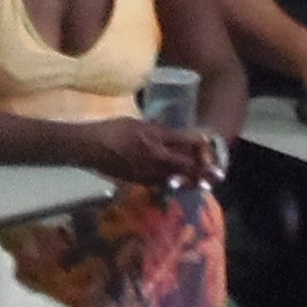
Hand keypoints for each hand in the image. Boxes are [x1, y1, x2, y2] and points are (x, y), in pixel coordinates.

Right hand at [72, 118, 222, 187]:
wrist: (90, 147)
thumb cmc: (112, 129)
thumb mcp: (137, 122)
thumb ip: (156, 129)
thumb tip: (171, 133)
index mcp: (155, 138)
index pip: (184, 142)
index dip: (200, 146)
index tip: (211, 148)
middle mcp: (155, 157)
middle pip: (185, 166)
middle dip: (202, 170)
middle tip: (216, 175)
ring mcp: (147, 172)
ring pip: (175, 179)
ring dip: (190, 180)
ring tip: (203, 182)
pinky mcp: (139, 181)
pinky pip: (161, 184)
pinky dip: (172, 184)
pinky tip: (177, 183)